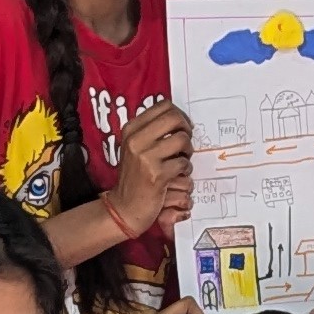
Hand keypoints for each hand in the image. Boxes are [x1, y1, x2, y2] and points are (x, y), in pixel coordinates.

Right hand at [105, 98, 195, 240]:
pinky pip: (183, 163)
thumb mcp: (135, 148)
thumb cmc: (134, 177)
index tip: (182, 128)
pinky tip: (178, 174)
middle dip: (186, 129)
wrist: (124, 207)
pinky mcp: (157, 175)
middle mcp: (136, 140)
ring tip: (182, 160)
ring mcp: (146, 157)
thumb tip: (179, 118)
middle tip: (185, 143)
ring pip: (182, 139)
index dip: (179, 115)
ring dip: (188, 151)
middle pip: (174, 118)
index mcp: (131, 129)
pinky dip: (185, 169)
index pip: (163, 106)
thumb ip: (152, 131)